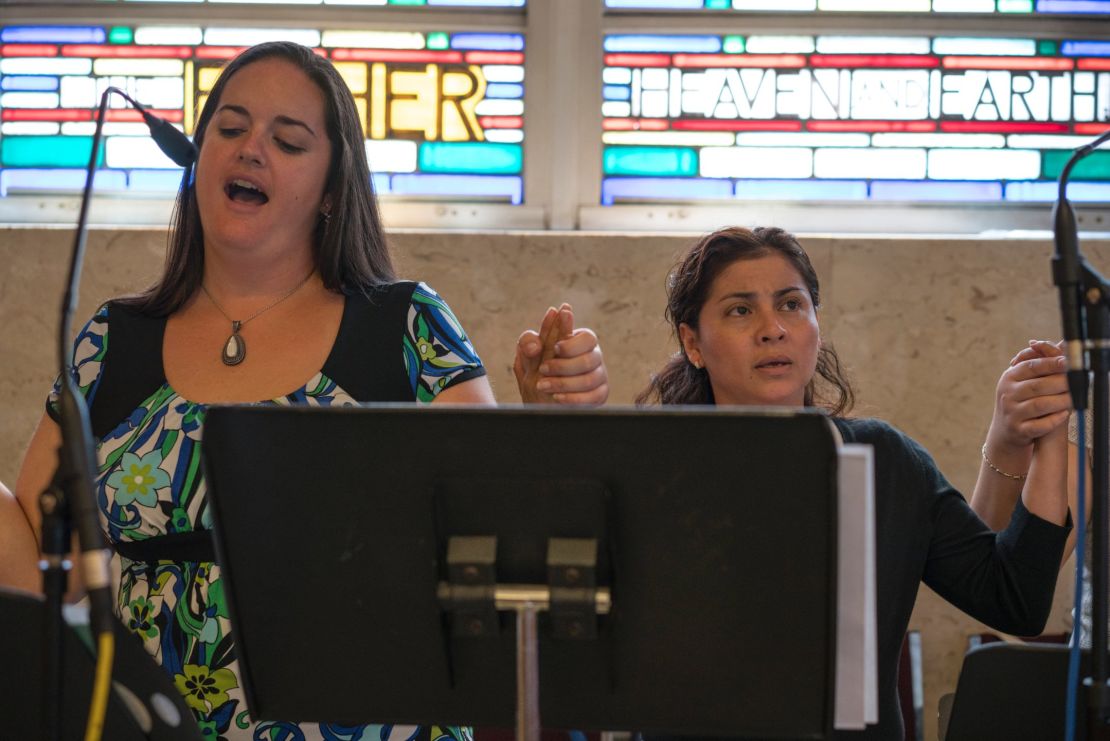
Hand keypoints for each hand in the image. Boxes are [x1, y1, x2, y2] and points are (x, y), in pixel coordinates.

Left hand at [514, 303, 608, 404]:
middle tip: (542, 369)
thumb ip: (528, 342)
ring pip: (589, 380)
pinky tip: (557, 397)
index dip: (571, 345)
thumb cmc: (537, 369)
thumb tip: (534, 346)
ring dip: (563, 383)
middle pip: (588, 360)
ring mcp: (599, 376)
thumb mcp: (528, 353)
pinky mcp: (599, 394)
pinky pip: (592, 398)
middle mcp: (594, 357)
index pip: (588, 338)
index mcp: (581, 341)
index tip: (555, 348)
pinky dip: (572, 398)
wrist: (539, 398)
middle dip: (562, 366)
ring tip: (543, 386)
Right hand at [985, 340, 1070, 462]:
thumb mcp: (1022, 379)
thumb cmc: (1021, 399)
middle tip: (1078, 382)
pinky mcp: (1018, 430)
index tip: (1068, 362)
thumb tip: (1056, 342)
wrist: (1006, 430)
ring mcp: (1012, 413)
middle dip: (1061, 383)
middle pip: (1038, 386)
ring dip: (1061, 401)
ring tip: (1075, 398)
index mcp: (1009, 377)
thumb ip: (1038, 361)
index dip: (1051, 363)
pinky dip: (1054, 420)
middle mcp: (1007, 394)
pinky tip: (1064, 415)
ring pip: (1040, 405)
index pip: (1031, 367)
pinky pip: (1039, 425)